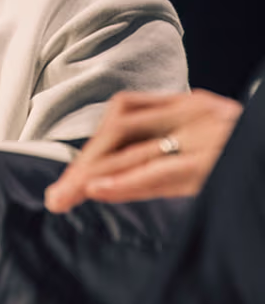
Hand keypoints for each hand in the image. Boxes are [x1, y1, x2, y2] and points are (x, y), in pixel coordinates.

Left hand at [44, 89, 242, 212]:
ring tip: (63, 199)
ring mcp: (207, 136)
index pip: (124, 114)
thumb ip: (180, 148)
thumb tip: (128, 171)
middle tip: (57, 197)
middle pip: (119, 129)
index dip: (94, 145)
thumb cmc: (252, 153)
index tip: (73, 175)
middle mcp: (196, 113)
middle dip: (84, 163)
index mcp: (193, 104)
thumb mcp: (217, 140)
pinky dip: (125, 181)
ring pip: (132, 150)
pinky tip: (96, 191)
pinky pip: (161, 171)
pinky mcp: (216, 162)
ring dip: (90, 176)